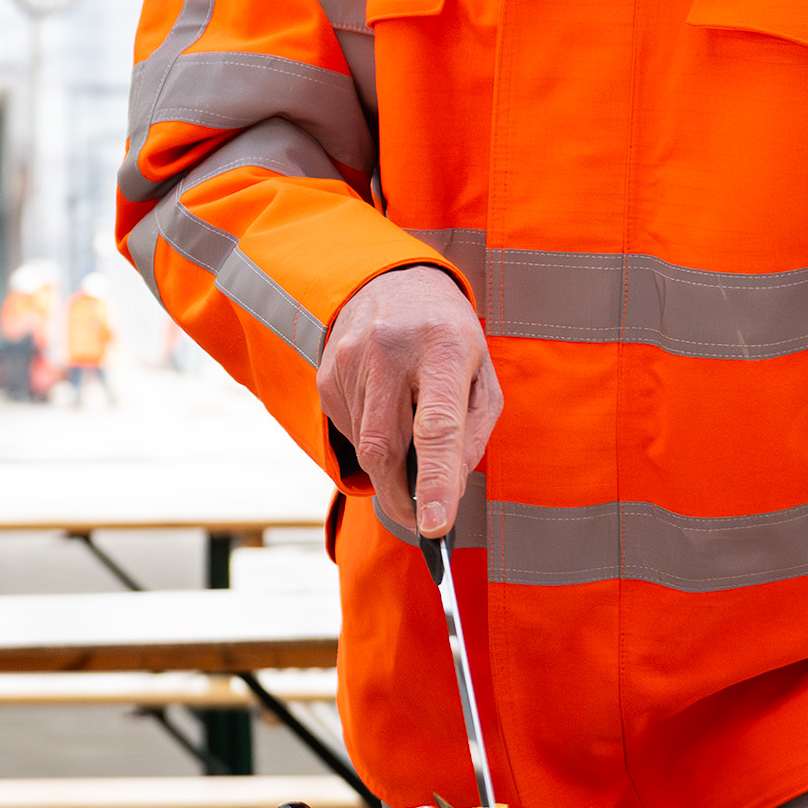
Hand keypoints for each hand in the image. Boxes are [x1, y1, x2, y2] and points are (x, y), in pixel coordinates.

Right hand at [320, 263, 501, 537]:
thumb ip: (472, 432)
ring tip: (410, 435)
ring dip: (390, 463)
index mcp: (441, 348)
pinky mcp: (326, 374)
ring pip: (366, 446)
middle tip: (421, 519)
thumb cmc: (447, 335)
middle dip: (403, 496)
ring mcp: (349, 361)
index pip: (436, 427)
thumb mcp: (481, 373)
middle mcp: (389, 351)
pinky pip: (349, 431)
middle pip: (388, 448)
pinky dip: (371, 440)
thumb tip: (449, 488)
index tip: (436, 526)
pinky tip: (386, 413)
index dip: (436, 480)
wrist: (391, 281)